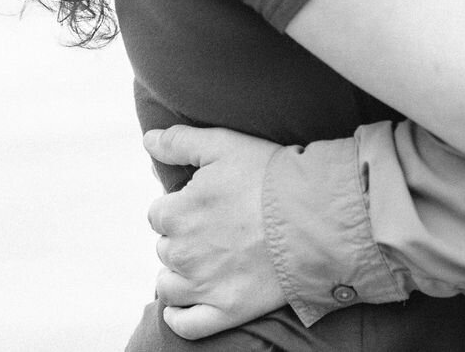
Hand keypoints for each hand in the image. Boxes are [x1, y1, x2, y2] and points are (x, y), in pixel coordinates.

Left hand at [143, 125, 285, 337]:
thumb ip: (179, 142)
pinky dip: (179, 318)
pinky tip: (183, 307)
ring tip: (206, 262)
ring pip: (169, 285)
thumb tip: (148, 140)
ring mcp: (203, 286)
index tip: (205, 205)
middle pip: (165, 248)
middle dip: (183, 239)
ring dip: (179, 275)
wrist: (316, 217)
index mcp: (176, 213)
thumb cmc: (270, 177)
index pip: (159, 214)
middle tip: (216, 230)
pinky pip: (187, 325)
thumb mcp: (223, 145)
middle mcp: (182, 253)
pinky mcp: (226, 311)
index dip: (180, 207)